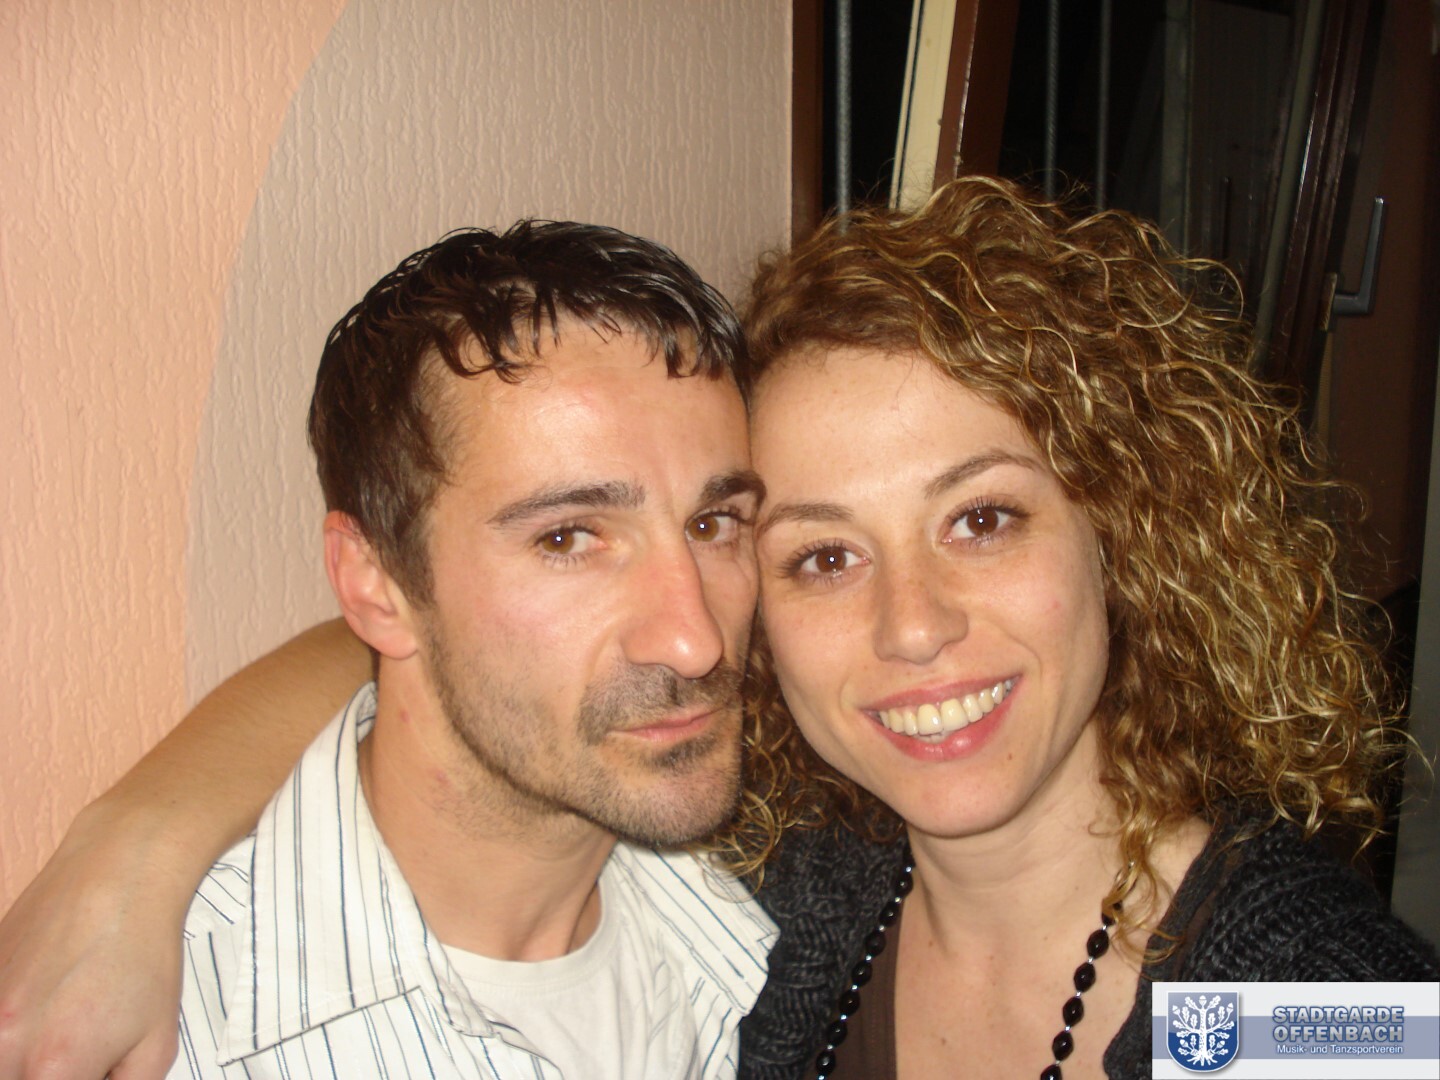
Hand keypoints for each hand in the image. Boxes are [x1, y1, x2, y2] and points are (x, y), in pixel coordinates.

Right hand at [0, 803, 183, 1079]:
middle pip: (17, 1079)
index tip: (91, 1071)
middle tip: (80, 1050)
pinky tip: (45, 1001)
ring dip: (25, 1057)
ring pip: (2, 1058)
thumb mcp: (154, 1046)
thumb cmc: (142, 952)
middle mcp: (3, 1044)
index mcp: (52, 1068)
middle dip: (49, 1073)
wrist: (117, 877)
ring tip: (65, 1022)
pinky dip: (13, 1028)